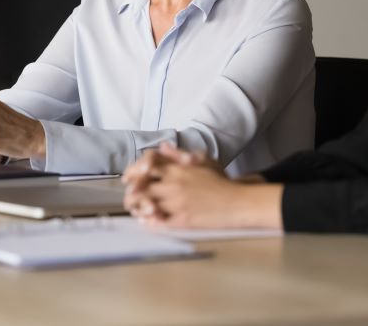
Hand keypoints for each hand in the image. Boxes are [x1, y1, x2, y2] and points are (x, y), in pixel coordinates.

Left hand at [123, 142, 281, 229]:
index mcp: (178, 169)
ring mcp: (177, 203)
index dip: (133, 171)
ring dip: (137, 208)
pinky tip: (148, 221)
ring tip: (136, 211)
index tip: (128, 178)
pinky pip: (159, 222)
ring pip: (147, 205)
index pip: (147, 166)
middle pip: (141, 187)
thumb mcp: (203, 161)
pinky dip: (150, 222)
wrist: (239, 202)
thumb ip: (179, 154)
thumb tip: (163, 146)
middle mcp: (174, 184)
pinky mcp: (183, 220)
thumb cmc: (221, 181)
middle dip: (131, 193)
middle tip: (129, 198)